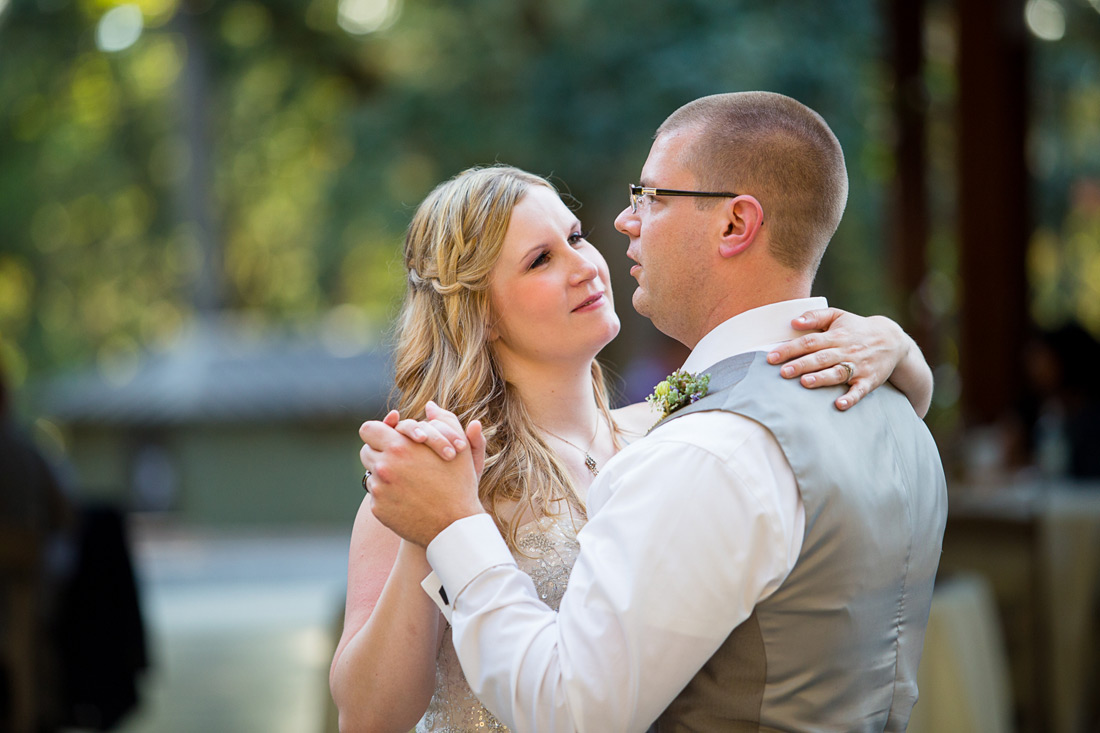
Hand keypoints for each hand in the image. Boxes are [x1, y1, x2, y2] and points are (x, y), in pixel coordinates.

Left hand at [360, 402, 487, 546]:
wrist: (454, 526)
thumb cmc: (459, 484)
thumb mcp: (459, 448)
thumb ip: (445, 420)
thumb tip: (430, 405)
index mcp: (399, 447)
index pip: (368, 430)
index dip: (378, 431)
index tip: (388, 437)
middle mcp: (384, 467)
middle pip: (366, 452)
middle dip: (379, 452)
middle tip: (397, 459)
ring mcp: (379, 490)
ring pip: (371, 474)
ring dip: (384, 475)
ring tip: (408, 481)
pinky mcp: (377, 509)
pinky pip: (375, 496)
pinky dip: (387, 495)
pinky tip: (407, 498)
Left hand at [766, 308, 908, 410]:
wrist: (892, 340)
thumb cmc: (856, 328)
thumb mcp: (837, 315)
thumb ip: (815, 316)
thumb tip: (793, 321)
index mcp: (836, 335)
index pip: (809, 342)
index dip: (790, 349)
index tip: (772, 357)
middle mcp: (846, 351)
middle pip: (821, 358)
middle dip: (802, 364)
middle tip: (783, 372)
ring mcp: (858, 366)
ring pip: (838, 373)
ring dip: (822, 378)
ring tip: (805, 382)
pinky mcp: (869, 380)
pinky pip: (860, 390)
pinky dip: (851, 398)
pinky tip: (840, 404)